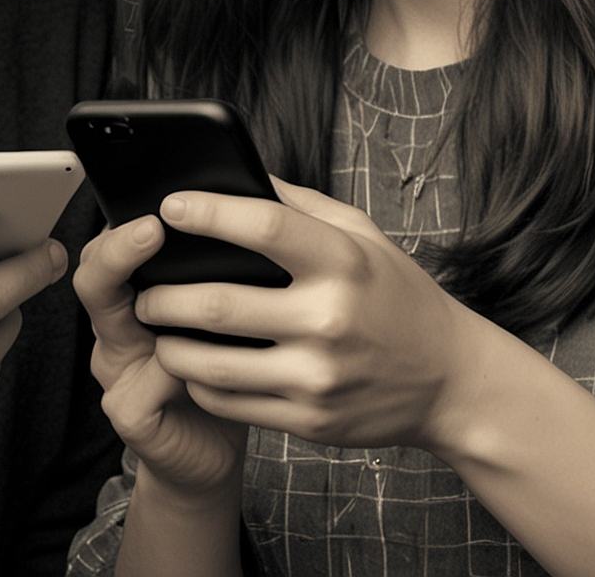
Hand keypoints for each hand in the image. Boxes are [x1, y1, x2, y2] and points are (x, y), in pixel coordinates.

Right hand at [72, 216, 246, 498]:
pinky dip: (170, 375)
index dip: (128, 220)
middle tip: (154, 228)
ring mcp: (119, 371)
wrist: (217, 450)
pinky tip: (202, 368)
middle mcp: (119, 327)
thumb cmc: (233, 368)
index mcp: (139, 294)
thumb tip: (260, 198)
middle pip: (95, 277)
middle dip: (118, 250)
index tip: (161, 197)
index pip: (115, 243)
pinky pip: (139, 390)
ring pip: (109, 327)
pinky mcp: (130, 414)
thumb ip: (236, 261)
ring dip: (148, 307)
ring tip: (183, 291)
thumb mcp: (238, 309)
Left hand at [135, 178, 482, 452]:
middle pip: (220, 303)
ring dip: (169, 344)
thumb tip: (238, 174)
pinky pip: (230, 402)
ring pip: (213, 363)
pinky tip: (188, 364)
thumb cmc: (398, 296)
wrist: (450, 380)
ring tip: (155, 326)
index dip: (208, 212)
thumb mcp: (363, 236)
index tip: (171, 207)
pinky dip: (197, 382)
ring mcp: (318, 376)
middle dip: (164, 294)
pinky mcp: (310, 420)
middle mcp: (330, 319)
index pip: (264, 226)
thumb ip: (300, 205)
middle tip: (143, 286)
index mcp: (343, 262)